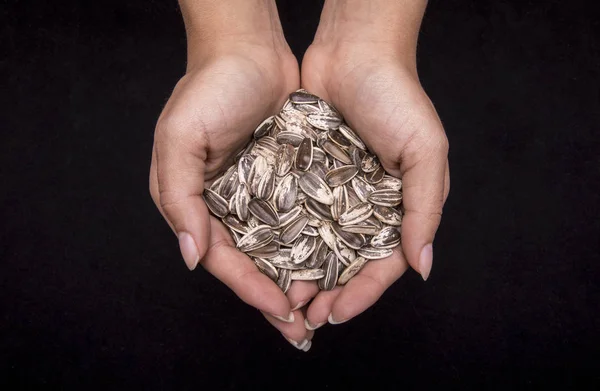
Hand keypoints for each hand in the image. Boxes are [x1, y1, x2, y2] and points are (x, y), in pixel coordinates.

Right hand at [149, 37, 314, 347]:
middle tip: (303, 331)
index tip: (281, 311)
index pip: (223, 259)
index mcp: (196, 203)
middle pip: (252, 263)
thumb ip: (178, 198)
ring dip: (297, 278)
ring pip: (279, 248)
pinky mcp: (286, 179)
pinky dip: (313, 243)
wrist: (248, 49)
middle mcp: (226, 205)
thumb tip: (192, 256)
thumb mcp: (178, 139)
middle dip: (275, 298)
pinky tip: (333, 263)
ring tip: (322, 306)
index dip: (250, 288)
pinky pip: (300, 218)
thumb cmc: (208, 89)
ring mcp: (258, 194)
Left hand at [299, 1, 449, 326]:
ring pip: (317, 246)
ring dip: (302, 274)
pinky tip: (269, 259)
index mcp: (399, 207)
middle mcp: (365, 206)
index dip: (362, 293)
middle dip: (328, 293)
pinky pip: (294, 215)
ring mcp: (334, 193)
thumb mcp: (425, 151)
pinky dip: (284, 240)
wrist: (354, 52)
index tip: (336, 314)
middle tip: (304, 317)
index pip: (381, 264)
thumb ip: (425, 208)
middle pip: (346, 264)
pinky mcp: (305, 176)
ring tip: (283, 297)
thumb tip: (422, 266)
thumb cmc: (398, 98)